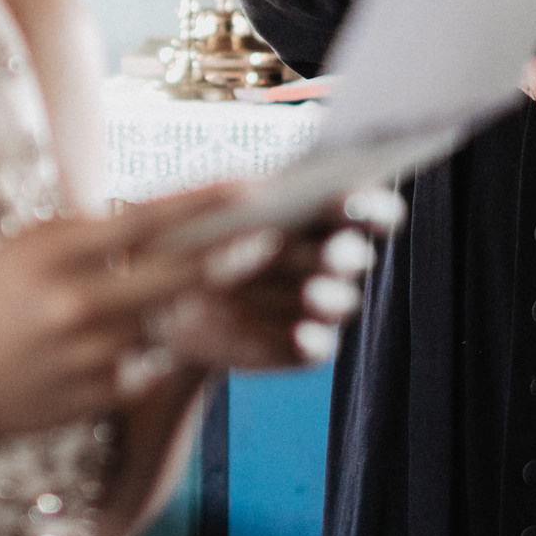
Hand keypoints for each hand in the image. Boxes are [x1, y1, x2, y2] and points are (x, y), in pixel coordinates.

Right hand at [0, 185, 252, 445]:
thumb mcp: (27, 249)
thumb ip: (91, 232)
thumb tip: (167, 214)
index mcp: (55, 253)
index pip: (147, 220)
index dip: (205, 203)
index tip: (252, 185)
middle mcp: (75, 302)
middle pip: (177, 276)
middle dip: (231, 257)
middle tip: (270, 239)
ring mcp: (89, 354)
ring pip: (170, 322)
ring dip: (186, 306)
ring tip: (183, 292)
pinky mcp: (99, 396)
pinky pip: (152, 366)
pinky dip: (153, 351)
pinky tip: (128, 344)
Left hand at [158, 188, 400, 370]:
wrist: (164, 305)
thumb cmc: (187, 244)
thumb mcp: (198, 214)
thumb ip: (232, 199)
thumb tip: (261, 189)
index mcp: (312, 214)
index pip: (360, 206)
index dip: (371, 204)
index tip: (359, 199)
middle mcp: (324, 260)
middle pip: (353, 255)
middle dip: (346, 253)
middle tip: (332, 252)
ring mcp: (314, 306)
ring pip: (339, 300)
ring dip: (329, 296)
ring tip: (311, 293)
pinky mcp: (300, 346)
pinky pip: (319, 346)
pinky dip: (312, 341)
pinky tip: (300, 334)